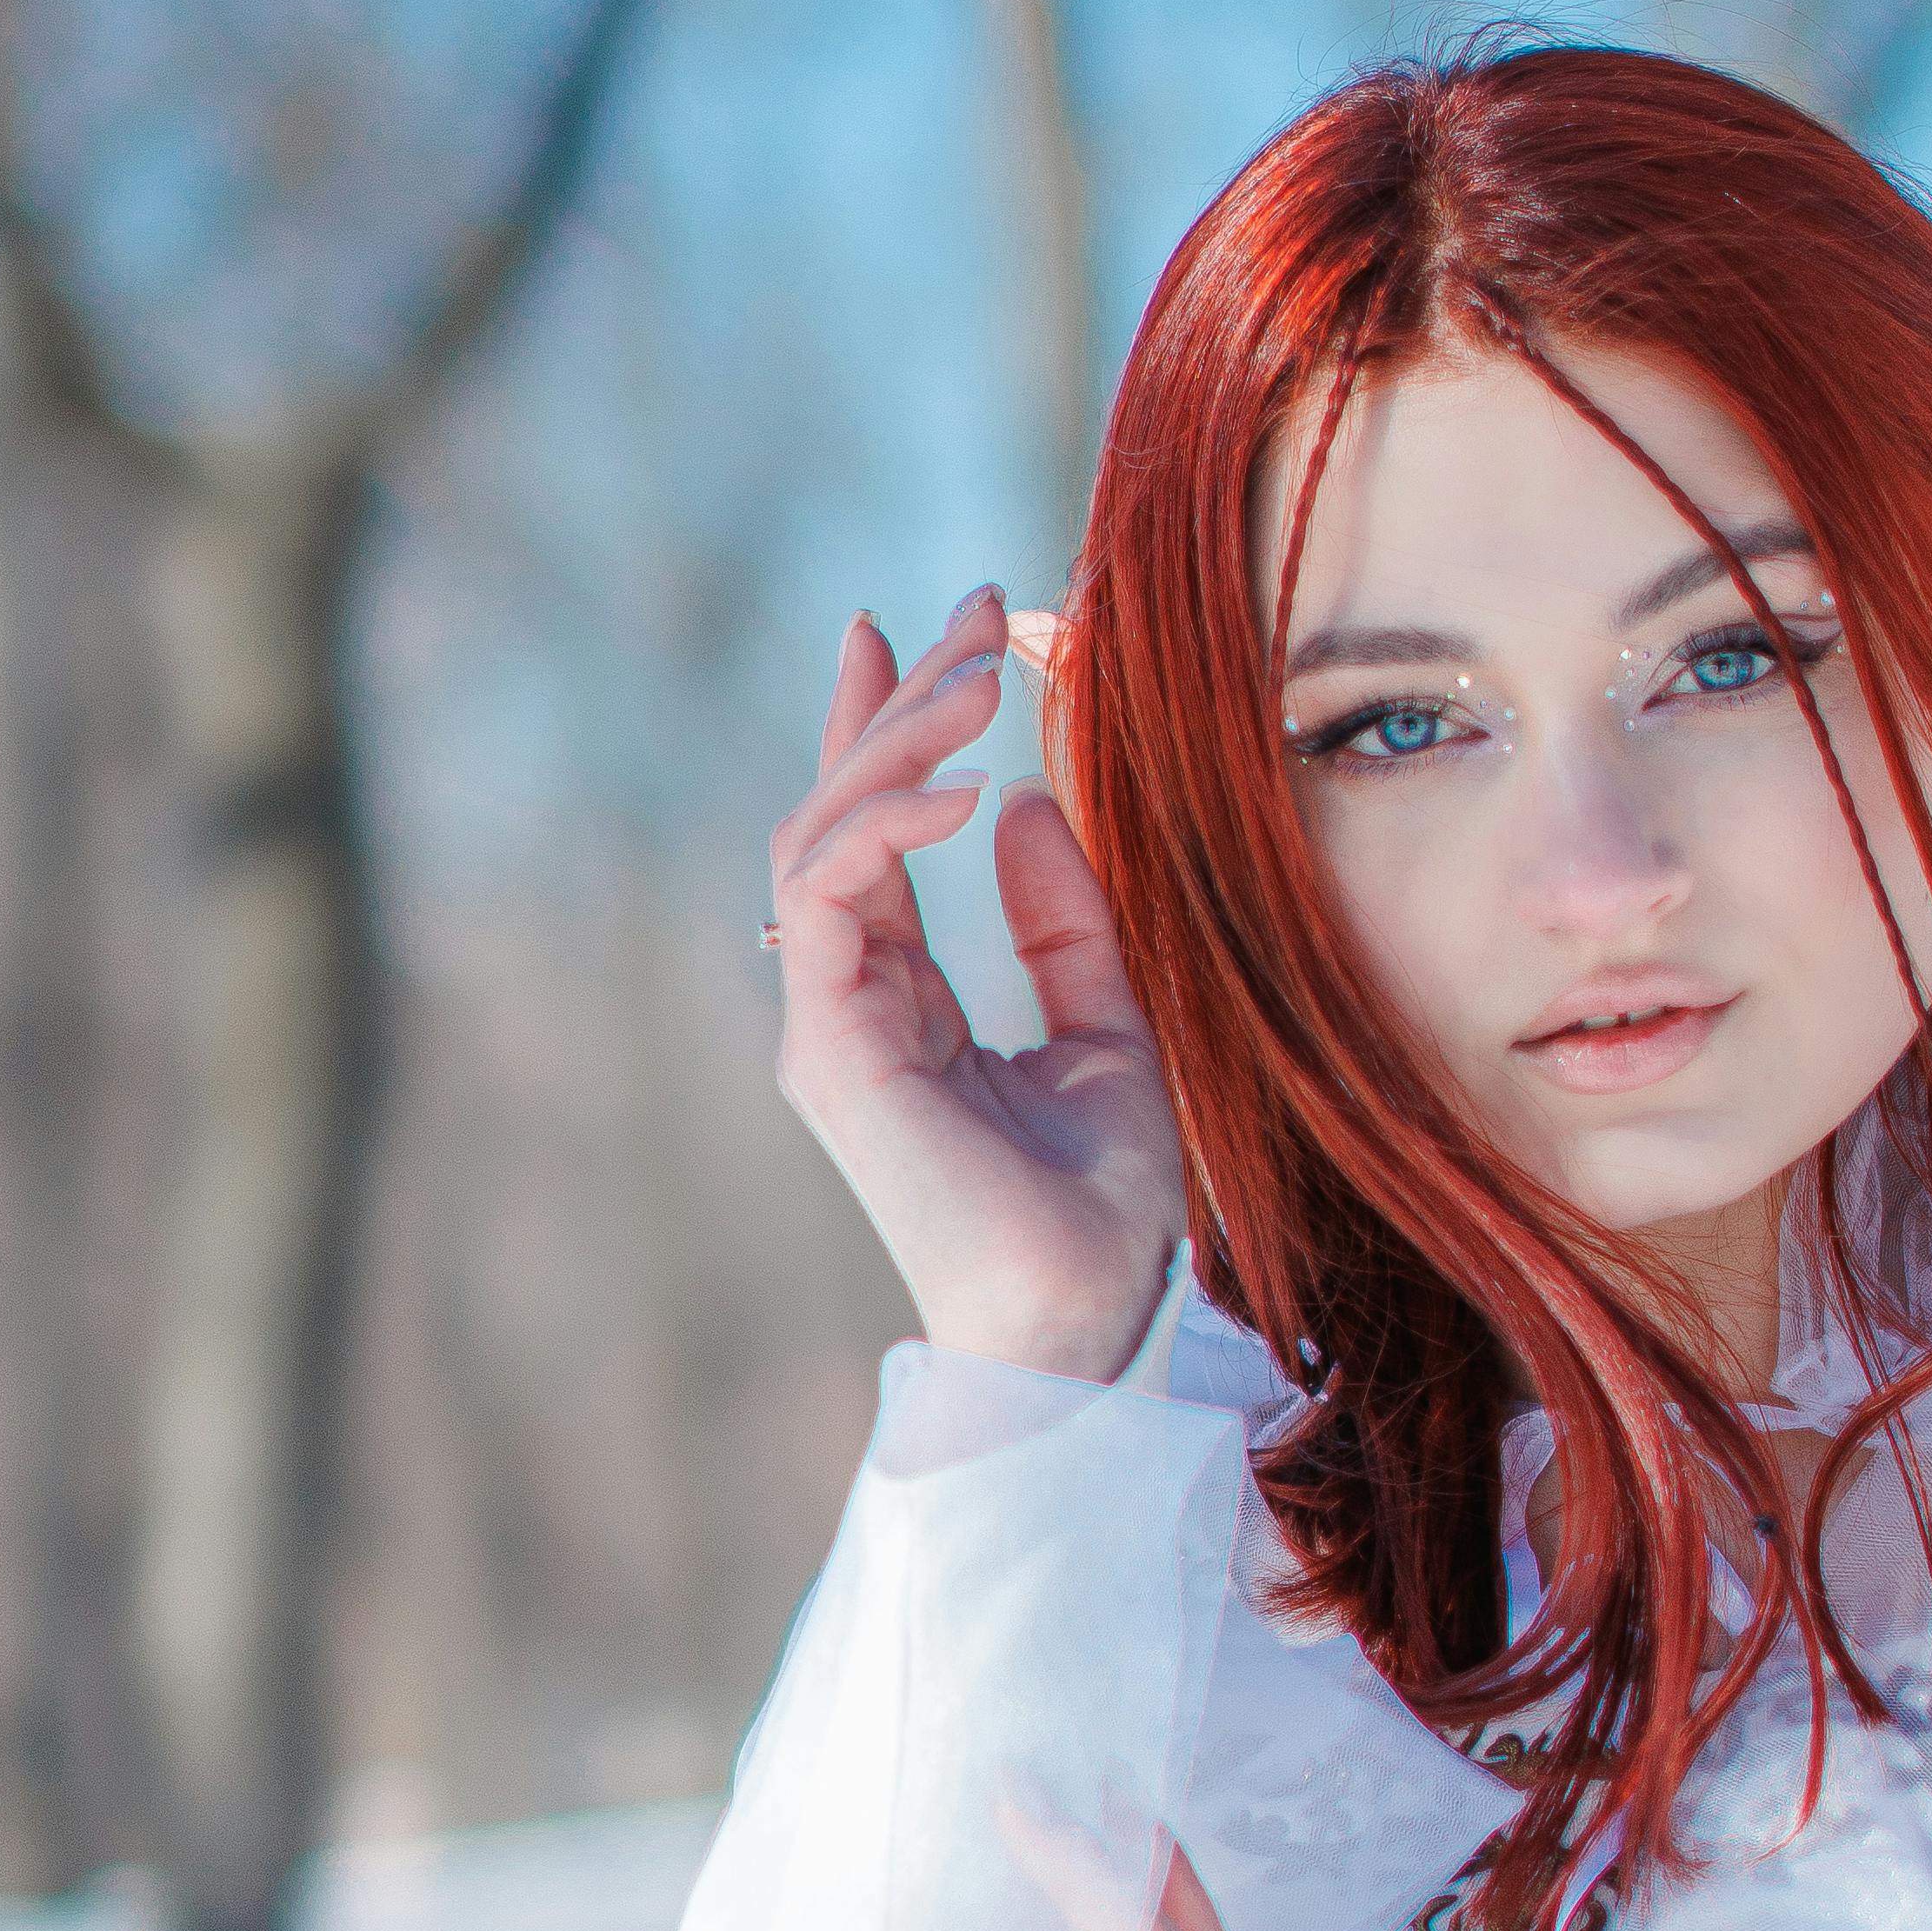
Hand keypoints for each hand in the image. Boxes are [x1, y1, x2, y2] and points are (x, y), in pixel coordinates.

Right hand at [767, 588, 1183, 1377]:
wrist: (1087, 1319)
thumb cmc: (1101, 1209)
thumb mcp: (1110, 1031)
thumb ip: (1062, 924)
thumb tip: (1023, 804)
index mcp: (901, 1003)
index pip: (874, 841)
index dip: (891, 730)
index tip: (936, 634)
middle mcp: (849, 1005)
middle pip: (838, 817)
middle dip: (898, 703)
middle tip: (973, 612)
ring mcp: (830, 1024)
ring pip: (821, 836)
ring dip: (893, 741)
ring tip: (976, 677)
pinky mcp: (833, 1045)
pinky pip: (834, 896)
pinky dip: (888, 826)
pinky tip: (961, 783)